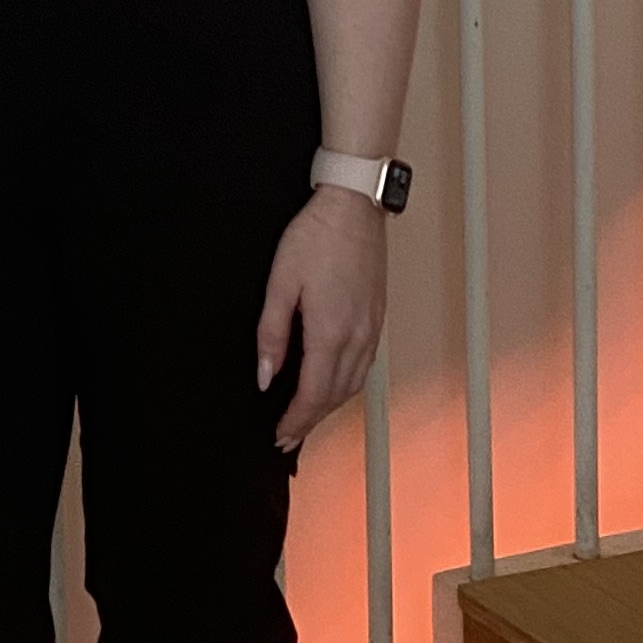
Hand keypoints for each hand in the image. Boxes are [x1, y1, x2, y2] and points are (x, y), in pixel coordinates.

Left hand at [254, 189, 387, 450]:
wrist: (353, 206)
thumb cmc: (317, 236)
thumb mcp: (280, 283)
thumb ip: (272, 333)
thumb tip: (265, 375)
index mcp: (330, 331)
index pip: (313, 393)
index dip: (295, 420)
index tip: (280, 435)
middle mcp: (357, 336)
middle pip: (335, 396)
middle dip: (311, 421)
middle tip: (289, 436)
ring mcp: (372, 328)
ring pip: (353, 384)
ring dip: (330, 406)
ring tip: (308, 417)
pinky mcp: (377, 317)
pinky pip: (365, 366)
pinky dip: (347, 385)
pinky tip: (334, 384)